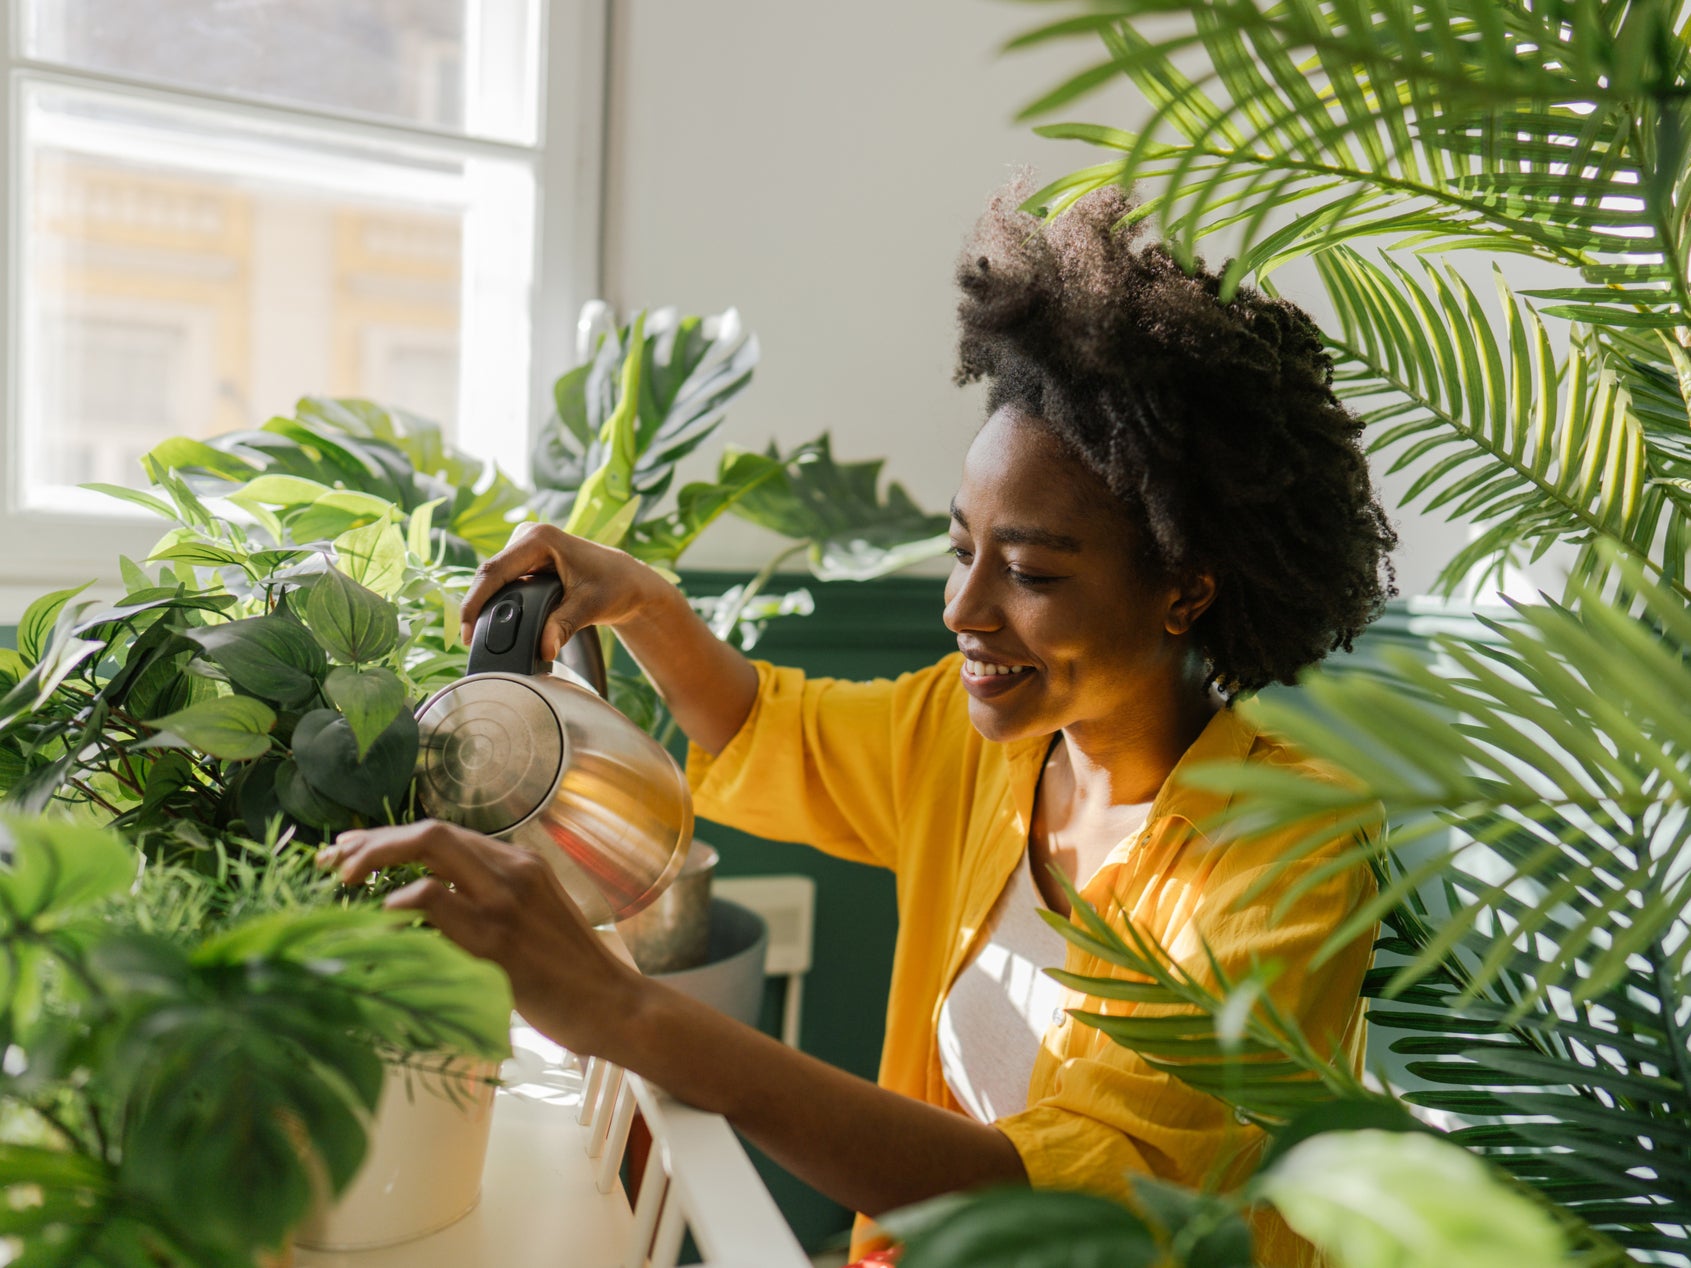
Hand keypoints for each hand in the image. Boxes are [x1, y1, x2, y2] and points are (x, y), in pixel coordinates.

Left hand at [316, 820, 641, 1055]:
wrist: (611, 1004)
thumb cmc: (567, 973)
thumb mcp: (529, 921)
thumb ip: (485, 903)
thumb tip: (422, 907)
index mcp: (519, 864)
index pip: (443, 834)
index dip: (388, 839)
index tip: (351, 853)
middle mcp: (513, 870)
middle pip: (430, 831)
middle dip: (372, 842)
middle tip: (333, 863)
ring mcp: (506, 901)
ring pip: (431, 850)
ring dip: (376, 861)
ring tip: (344, 884)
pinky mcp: (498, 939)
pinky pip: (437, 901)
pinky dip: (401, 901)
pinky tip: (382, 917)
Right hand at [462, 523, 662, 659]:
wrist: (628, 582)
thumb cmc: (615, 586)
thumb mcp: (590, 606)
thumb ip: (564, 625)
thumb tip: (544, 649)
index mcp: (540, 538)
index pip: (494, 571)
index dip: (475, 602)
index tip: (467, 633)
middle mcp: (527, 537)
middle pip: (489, 577)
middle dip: (478, 609)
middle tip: (473, 643)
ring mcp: (524, 549)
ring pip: (493, 582)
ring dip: (486, 608)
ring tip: (480, 640)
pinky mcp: (525, 562)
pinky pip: (503, 584)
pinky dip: (498, 605)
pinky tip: (493, 627)